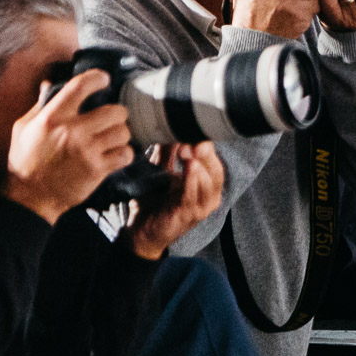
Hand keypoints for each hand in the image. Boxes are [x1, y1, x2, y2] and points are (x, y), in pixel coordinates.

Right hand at [4, 70, 134, 224]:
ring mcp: (87, 151)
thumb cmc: (25, 162)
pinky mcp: (97, 169)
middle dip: (117, 113)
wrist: (30, 198)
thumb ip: (40, 105)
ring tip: (113, 137)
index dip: (97, 78)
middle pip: (115, 110)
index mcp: (52, 118)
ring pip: (123, 132)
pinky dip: (124, 153)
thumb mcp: (23, 128)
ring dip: (121, 134)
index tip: (104, 79)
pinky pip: (125, 154)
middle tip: (111, 118)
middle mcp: (72, 131)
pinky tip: (115, 154)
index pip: (81, 85)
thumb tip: (50, 83)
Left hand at [124, 142, 224, 260]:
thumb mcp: (161, 170)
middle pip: (217, 173)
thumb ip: (168, 152)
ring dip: (200, 167)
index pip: (213, 162)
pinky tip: (188, 169)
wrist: (139, 230)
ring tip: (190, 152)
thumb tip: (170, 126)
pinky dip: (192, 183)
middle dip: (207, 155)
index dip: (207, 147)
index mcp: (205, 184)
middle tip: (196, 141)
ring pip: (209, 186)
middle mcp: (208, 196)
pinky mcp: (188, 217)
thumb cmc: (154, 199)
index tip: (195, 131)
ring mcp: (200, 208)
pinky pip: (193, 198)